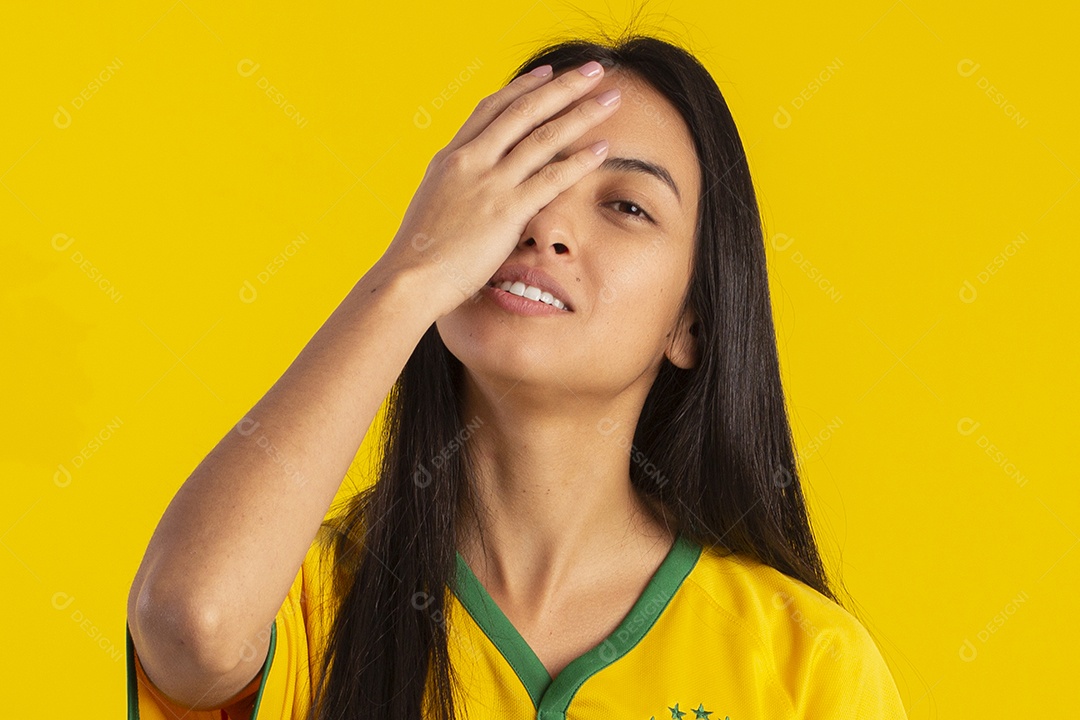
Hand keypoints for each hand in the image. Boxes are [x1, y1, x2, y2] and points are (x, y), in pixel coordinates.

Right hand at [373, 60, 620, 319]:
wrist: (409, 278)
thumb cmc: (420, 254)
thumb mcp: (433, 204)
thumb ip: (457, 187)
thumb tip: (472, 186)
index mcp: (450, 157)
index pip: (491, 108)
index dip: (523, 87)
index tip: (548, 73)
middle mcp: (470, 161)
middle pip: (523, 110)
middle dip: (564, 87)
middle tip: (594, 70)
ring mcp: (488, 184)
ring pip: (543, 137)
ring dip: (581, 114)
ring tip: (612, 100)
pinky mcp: (506, 211)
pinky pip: (551, 178)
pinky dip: (579, 161)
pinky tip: (602, 149)